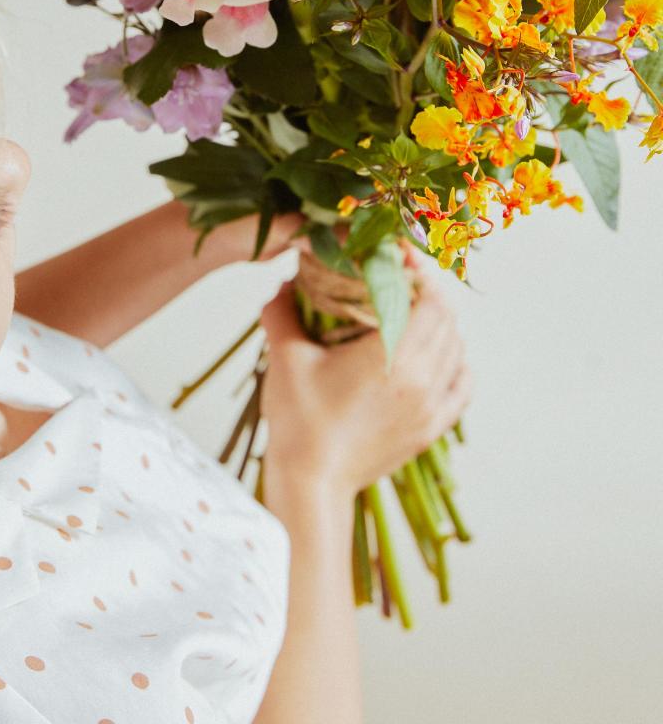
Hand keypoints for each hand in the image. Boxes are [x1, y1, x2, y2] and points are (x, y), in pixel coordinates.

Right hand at [258, 268, 471, 494]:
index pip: (430, 301)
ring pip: (457, 352)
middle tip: (403, 283)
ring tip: (416, 317)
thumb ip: (282, 312)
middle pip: (447, 321)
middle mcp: (422, 378)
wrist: (312, 483)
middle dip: (429, 297)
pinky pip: (461, 389)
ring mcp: (431, 407)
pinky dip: (456, 366)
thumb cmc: (299, 420)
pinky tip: (440, 359)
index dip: (420, 275)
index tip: (402, 260)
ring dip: (443, 328)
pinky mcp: (430, 430)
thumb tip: (282, 282)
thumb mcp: (285, 357)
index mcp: (392, 354)